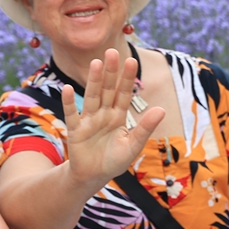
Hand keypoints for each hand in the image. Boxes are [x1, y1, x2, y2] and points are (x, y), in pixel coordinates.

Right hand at [63, 49, 164, 188]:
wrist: (93, 176)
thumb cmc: (114, 160)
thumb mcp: (133, 145)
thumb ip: (145, 127)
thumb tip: (161, 109)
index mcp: (118, 116)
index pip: (123, 93)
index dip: (126, 77)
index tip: (130, 60)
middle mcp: (104, 114)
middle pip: (108, 89)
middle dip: (110, 72)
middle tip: (112, 52)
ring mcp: (89, 120)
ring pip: (92, 97)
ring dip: (94, 81)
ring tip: (96, 63)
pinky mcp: (76, 130)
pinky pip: (72, 114)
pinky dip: (69, 103)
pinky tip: (67, 89)